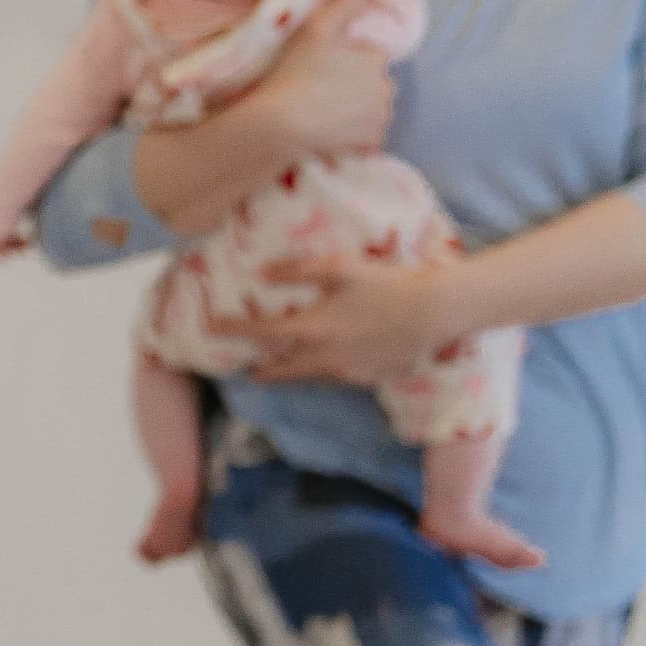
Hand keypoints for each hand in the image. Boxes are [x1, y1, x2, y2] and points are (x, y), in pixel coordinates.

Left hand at [227, 251, 449, 388]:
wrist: (434, 312)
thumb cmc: (385, 282)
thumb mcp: (338, 267)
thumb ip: (297, 270)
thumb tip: (261, 274)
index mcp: (312, 328)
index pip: (260, 334)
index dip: (233, 330)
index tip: (211, 327)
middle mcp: (324, 357)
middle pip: (281, 370)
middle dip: (262, 371)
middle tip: (248, 371)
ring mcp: (348, 372)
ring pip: (310, 376)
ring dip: (294, 372)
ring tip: (286, 366)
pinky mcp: (369, 379)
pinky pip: (338, 377)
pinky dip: (326, 371)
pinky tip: (332, 361)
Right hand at [247, 15, 396, 161]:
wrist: (284, 123)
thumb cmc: (298, 72)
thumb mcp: (317, 28)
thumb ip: (345, 6)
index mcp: (375, 59)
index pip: (369, 55)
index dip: (347, 58)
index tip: (323, 66)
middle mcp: (385, 88)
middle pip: (373, 83)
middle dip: (356, 84)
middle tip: (322, 89)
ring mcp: (381, 118)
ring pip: (372, 109)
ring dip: (357, 109)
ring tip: (326, 111)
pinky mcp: (372, 144)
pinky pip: (368, 135)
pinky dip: (356, 133)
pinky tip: (333, 130)